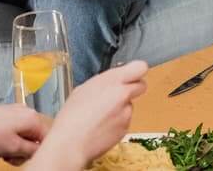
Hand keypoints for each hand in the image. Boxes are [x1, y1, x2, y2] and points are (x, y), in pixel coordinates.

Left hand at [0, 104, 47, 160]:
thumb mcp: (12, 148)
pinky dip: (7, 141)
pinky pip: (13, 131)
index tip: (25, 159)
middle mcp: (25, 112)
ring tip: (1, 152)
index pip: (46, 138)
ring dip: (15, 147)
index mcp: (32, 117)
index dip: (37, 152)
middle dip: (24, 150)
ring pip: (23, 135)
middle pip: (35, 137)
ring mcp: (13, 112)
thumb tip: (39, 151)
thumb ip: (31, 151)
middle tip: (10, 157)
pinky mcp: (3, 116)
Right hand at [32, 61, 148, 168]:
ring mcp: (126, 112)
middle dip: (133, 88)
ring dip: (120, 108)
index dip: (137, 71)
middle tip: (118, 95)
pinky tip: (101, 127)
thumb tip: (112, 82)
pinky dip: (116, 123)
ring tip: (100, 116)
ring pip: (130, 105)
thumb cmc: (71, 116)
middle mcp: (123, 94)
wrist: (70, 144)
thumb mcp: (83, 89)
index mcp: (112, 81)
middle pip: (141, 85)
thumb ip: (104, 83)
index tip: (131, 75)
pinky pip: (124, 121)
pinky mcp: (126, 128)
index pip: (139, 68)